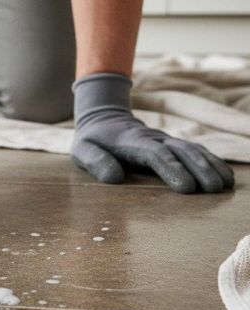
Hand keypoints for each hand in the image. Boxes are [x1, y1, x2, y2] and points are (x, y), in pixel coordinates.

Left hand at [71, 73, 233, 193]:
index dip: (172, 169)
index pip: (156, 154)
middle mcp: (155, 139)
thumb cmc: (93, 141)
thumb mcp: (82, 150)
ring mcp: (167, 140)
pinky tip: (227, 177)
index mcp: (132, 141)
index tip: (187, 187)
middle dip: (200, 169)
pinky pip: (198, 152)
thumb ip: (94, 161)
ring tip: (226, 186)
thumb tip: (114, 178)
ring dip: (212, 166)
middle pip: (182, 152)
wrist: (103, 119)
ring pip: (194, 150)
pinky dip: (214, 162)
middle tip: (214, 190)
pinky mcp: (174, 145)